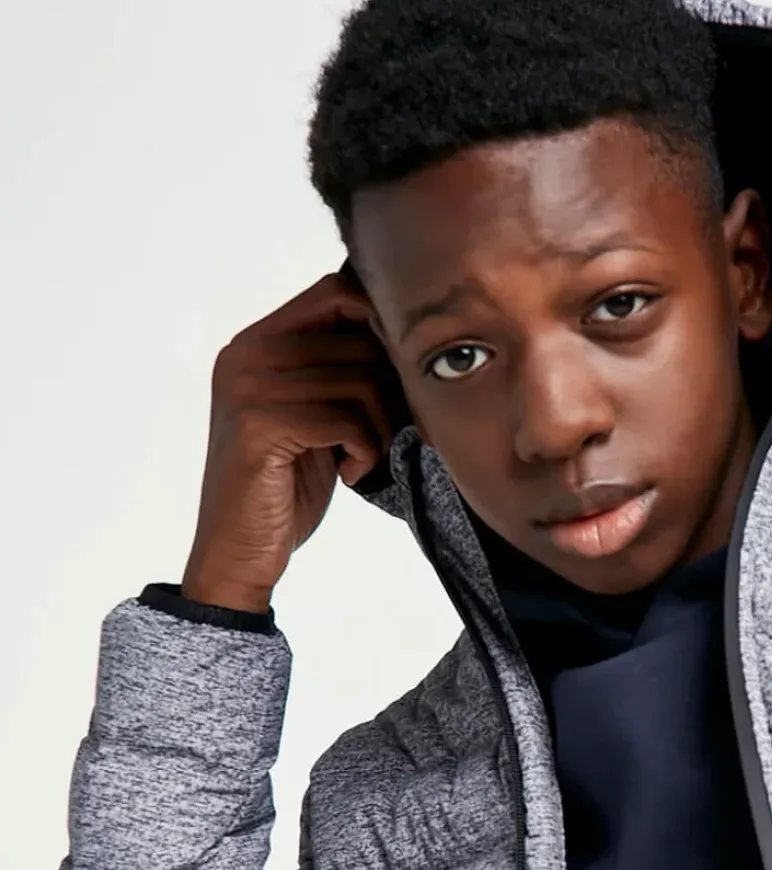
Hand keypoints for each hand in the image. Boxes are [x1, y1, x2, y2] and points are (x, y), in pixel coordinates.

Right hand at [182, 265, 408, 610]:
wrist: (241, 550)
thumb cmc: (287, 486)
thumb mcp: (316, 417)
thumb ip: (340, 370)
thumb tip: (405, 332)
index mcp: (256, 342)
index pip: (335, 292)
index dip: (382, 326)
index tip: (399, 377)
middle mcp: (245, 354)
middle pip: (358, 339)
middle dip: (390, 390)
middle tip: (385, 433)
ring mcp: (248, 388)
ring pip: (360, 382)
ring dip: (379, 429)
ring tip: (360, 457)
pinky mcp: (260, 427)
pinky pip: (348, 420)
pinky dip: (365, 451)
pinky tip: (350, 472)